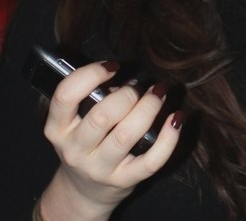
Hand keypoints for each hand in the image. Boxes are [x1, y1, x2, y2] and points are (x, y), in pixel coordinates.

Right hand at [40, 62, 182, 220]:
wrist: (86, 191)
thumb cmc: (87, 142)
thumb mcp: (77, 121)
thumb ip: (96, 98)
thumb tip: (130, 81)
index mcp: (58, 128)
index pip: (66, 96)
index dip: (90, 74)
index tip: (112, 66)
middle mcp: (75, 150)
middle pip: (102, 116)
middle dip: (127, 94)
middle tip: (138, 87)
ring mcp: (99, 168)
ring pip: (126, 135)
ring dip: (148, 108)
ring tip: (159, 94)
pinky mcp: (124, 181)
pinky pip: (151, 161)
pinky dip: (169, 138)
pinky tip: (176, 118)